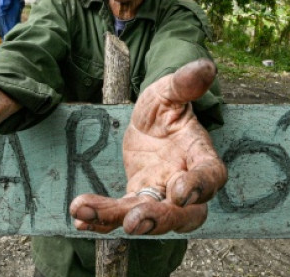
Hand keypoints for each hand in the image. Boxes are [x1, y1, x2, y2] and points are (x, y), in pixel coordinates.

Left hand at [69, 59, 226, 234]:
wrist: (147, 122)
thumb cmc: (165, 107)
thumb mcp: (169, 91)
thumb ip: (184, 83)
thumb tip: (205, 66)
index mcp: (200, 156)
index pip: (211, 176)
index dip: (200, 187)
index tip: (180, 193)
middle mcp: (185, 183)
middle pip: (184, 215)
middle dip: (160, 221)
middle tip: (134, 222)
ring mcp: (160, 195)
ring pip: (148, 218)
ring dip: (118, 218)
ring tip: (85, 212)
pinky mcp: (137, 199)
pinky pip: (121, 215)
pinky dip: (100, 219)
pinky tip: (79, 216)